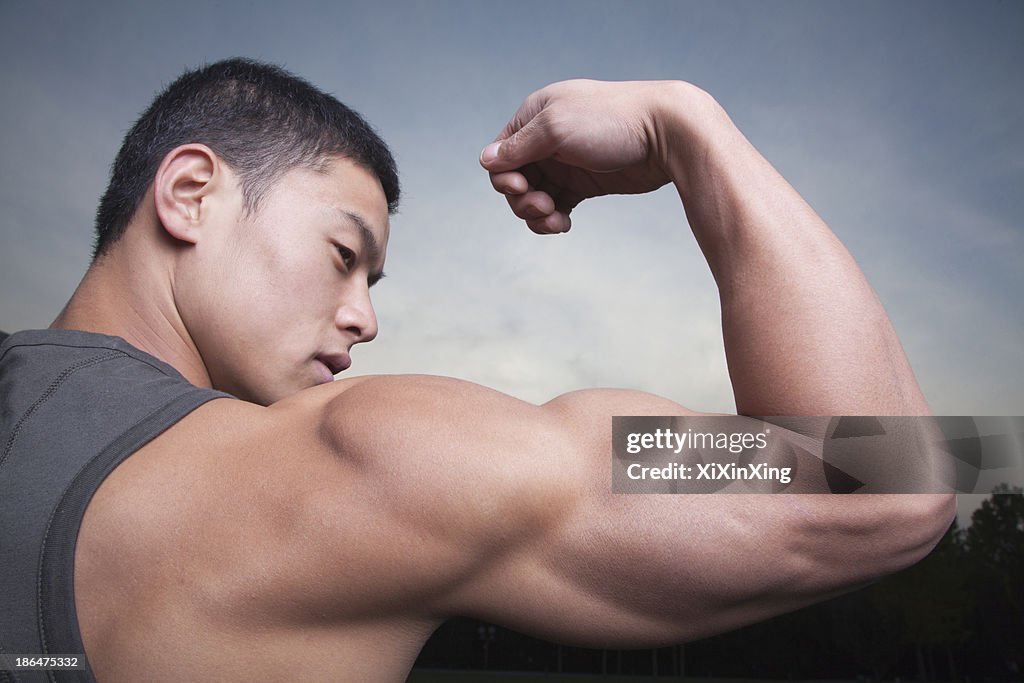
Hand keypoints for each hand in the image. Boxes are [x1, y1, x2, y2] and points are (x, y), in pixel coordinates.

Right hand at [479, 79, 686, 233]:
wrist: (668, 133)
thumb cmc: (613, 121)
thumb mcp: (557, 127)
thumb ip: (519, 146)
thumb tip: (485, 159)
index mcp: (535, 116)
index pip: (500, 154)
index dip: (504, 176)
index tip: (523, 186)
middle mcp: (547, 140)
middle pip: (514, 180)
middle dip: (521, 199)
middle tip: (543, 206)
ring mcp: (566, 163)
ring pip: (533, 197)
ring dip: (536, 214)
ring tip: (555, 220)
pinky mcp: (585, 183)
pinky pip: (556, 206)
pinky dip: (553, 219)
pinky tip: (564, 224)